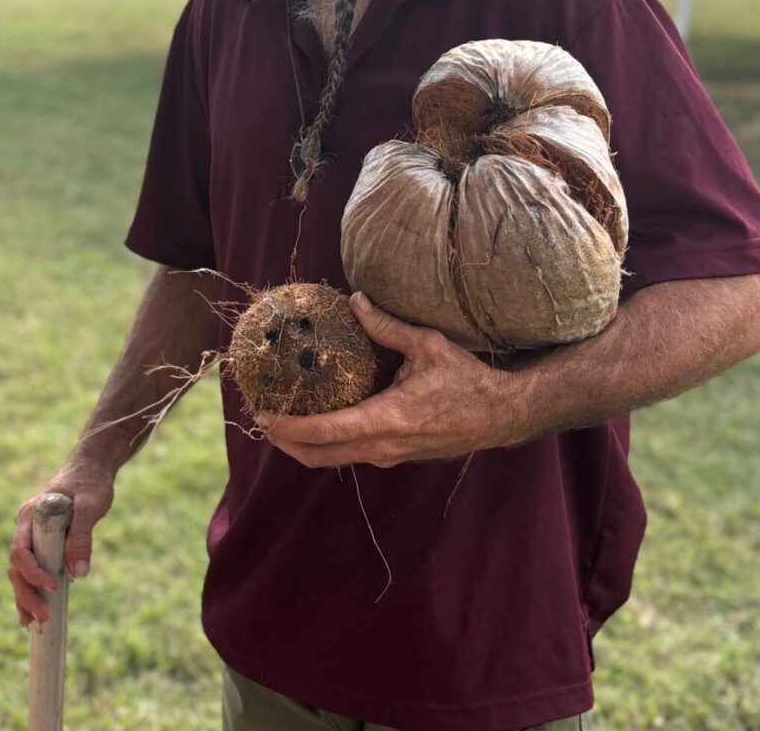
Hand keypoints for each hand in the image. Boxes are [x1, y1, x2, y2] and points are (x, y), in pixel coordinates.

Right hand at [7, 456, 112, 625]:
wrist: (92, 468)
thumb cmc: (90, 483)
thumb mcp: (90, 507)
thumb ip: (82, 537)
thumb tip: (79, 573)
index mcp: (30, 516)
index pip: (21, 551)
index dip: (33, 572)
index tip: (53, 585)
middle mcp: (26, 528)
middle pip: (16, 567)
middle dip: (27, 594)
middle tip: (43, 616)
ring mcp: (32, 536)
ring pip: (20, 572)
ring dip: (26, 597)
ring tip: (33, 623)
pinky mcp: (42, 543)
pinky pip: (31, 570)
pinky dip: (31, 590)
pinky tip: (31, 613)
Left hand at [259, 292, 527, 468]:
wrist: (499, 416)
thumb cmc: (467, 380)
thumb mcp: (428, 346)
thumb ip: (387, 327)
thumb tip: (354, 301)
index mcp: (387, 419)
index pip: (325, 432)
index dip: (288, 426)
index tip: (262, 413)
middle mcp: (383, 445)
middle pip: (318, 456)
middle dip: (284, 441)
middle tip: (260, 419)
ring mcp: (388, 455)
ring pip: (333, 459)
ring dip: (302, 445)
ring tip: (279, 420)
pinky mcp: (394, 456)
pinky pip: (349, 454)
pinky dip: (325, 443)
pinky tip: (316, 421)